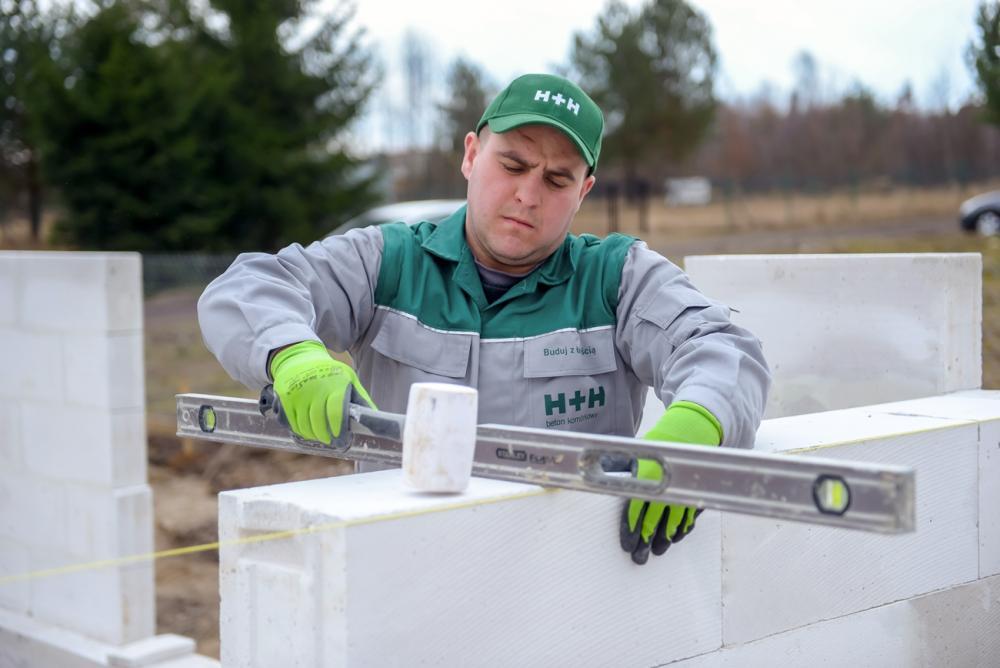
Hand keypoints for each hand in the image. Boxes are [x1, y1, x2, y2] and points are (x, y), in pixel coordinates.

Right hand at [269, 340, 374, 443]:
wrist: (300, 358)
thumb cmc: (329, 372)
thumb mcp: (349, 378)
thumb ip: (361, 398)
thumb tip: (375, 418)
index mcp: (334, 385)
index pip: (336, 412)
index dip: (339, 429)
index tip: (342, 439)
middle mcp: (315, 389)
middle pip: (319, 422)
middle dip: (327, 437)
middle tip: (332, 442)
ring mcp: (298, 394)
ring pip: (305, 425)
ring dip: (314, 436)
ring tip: (321, 437)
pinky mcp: (286, 399)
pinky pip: (293, 423)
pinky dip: (300, 431)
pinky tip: (308, 430)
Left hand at [620, 401, 720, 564]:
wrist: (692, 431)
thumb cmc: (661, 441)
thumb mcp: (639, 452)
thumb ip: (625, 468)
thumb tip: (603, 478)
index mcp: (648, 477)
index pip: (636, 509)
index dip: (631, 528)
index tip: (627, 543)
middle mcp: (666, 488)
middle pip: (653, 522)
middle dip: (644, 541)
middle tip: (639, 558)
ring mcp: (683, 493)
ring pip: (673, 524)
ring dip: (664, 539)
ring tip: (657, 551)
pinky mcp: (696, 494)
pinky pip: (689, 518)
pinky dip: (682, 529)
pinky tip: (675, 537)